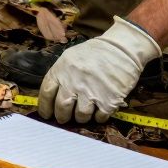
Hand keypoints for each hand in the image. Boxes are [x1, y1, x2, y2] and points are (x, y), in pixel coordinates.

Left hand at [38, 17, 161, 123]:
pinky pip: (99, 117)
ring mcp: (91, 92)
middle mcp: (74, 82)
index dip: (44, 106)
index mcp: (61, 70)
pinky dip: (98, 117)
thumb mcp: (70, 57)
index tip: (46, 114)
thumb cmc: (95, 53)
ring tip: (83, 114)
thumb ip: (60, 75)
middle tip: (63, 118)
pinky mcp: (108, 101)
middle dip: (61, 116)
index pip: (46, 93)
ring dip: (81, 118)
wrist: (122, 49)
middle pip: (61, 108)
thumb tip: (53, 96)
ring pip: (80, 115)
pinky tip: (99, 111)